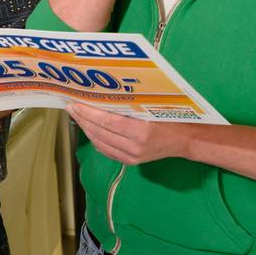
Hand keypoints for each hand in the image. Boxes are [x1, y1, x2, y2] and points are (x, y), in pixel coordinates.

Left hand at [69, 102, 189, 164]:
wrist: (184, 140)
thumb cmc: (171, 118)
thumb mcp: (153, 106)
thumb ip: (130, 103)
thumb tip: (104, 92)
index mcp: (141, 131)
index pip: (107, 122)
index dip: (88, 112)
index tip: (75, 103)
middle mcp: (134, 147)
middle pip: (100, 132)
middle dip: (82, 119)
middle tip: (71, 106)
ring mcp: (131, 157)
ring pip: (99, 142)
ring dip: (85, 128)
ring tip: (77, 115)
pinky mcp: (130, 162)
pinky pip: (105, 150)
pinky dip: (94, 139)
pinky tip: (88, 128)